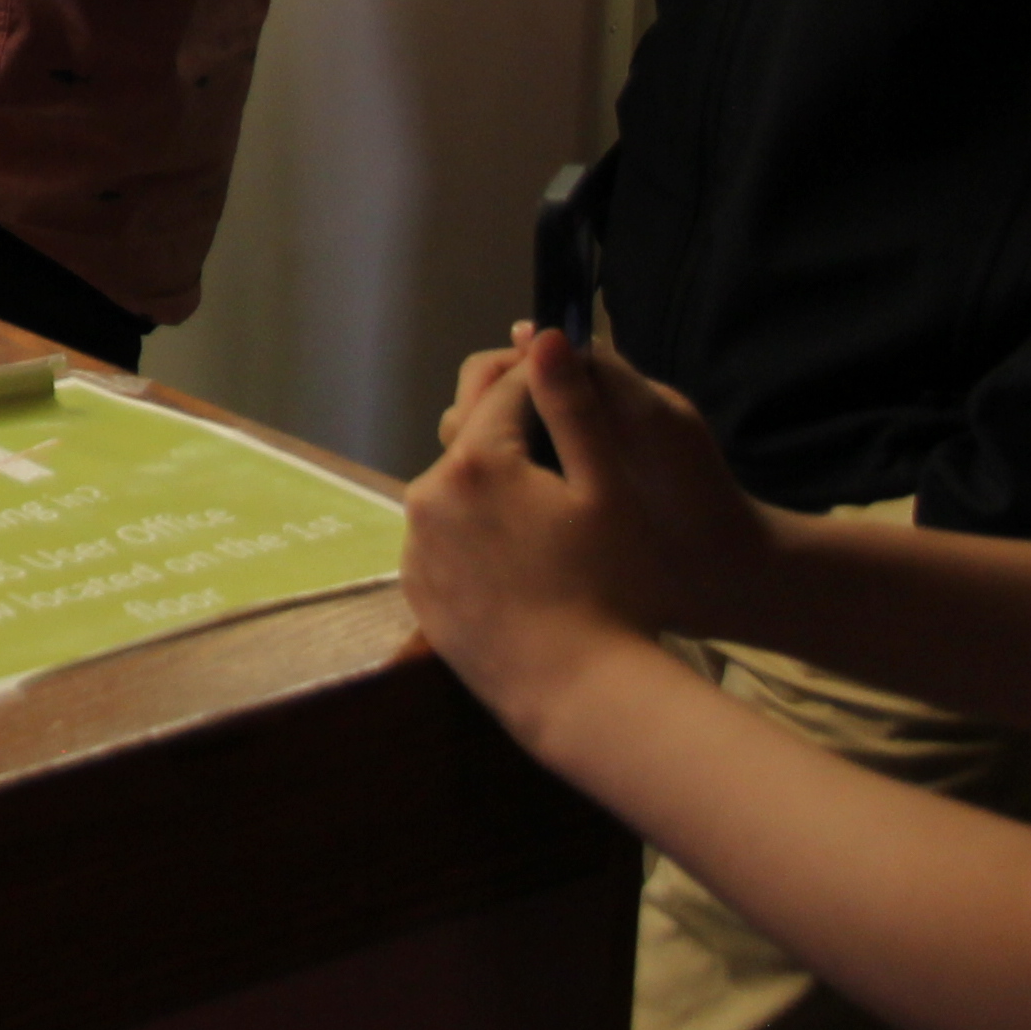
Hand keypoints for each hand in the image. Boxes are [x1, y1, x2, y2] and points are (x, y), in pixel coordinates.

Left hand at [403, 327, 769, 738]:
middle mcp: (427, 495)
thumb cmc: (614, 587)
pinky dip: (475, 536)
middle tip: (566, 447)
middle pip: (473, 439)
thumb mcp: (606, 490)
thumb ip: (572, 406)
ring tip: (548, 511)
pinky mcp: (416, 591)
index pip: (506, 392)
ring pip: (457, 491)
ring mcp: (415, 547)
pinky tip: (522, 558)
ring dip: (493, 486)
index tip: (572, 378)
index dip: (544, 378)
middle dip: (514, 433)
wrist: (582, 694)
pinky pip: (444, 541)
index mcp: (475, 461)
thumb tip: (544, 335)